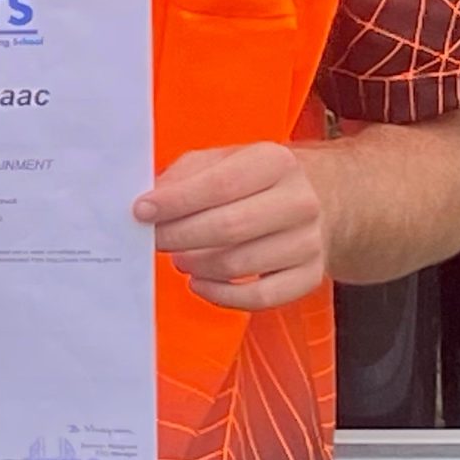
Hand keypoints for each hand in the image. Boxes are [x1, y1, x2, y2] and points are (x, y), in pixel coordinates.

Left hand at [134, 143, 328, 311]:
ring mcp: (309, 242)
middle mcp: (299, 201)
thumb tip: (150, 203)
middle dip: (179, 236)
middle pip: (229, 227)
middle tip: (153, 239)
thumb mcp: (221, 160)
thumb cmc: (254, 181)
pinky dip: (221, 295)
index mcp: (276, 163)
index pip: (220, 185)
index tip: (142, 211)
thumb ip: (183, 176)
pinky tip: (200, 282)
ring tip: (179, 257)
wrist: (317, 199)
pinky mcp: (309, 276)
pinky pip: (260, 298)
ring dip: (196, 265)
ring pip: (239, 265)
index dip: (176, 201)